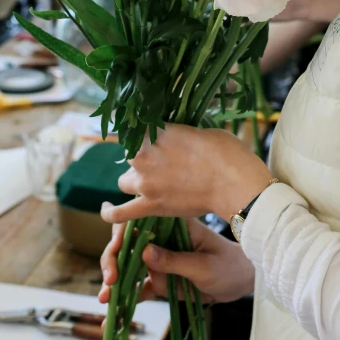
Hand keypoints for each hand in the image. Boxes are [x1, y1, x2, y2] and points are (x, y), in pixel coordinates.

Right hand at [99, 219, 254, 304]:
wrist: (240, 282)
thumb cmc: (228, 265)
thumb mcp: (204, 265)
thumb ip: (175, 261)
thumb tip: (144, 253)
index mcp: (174, 224)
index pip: (141, 220)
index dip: (124, 232)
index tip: (117, 248)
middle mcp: (161, 238)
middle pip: (128, 243)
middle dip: (114, 259)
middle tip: (110, 279)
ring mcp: (159, 259)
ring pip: (128, 266)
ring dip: (115, 281)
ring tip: (104, 297)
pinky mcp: (160, 278)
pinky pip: (139, 287)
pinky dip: (126, 298)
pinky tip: (113, 313)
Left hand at [101, 124, 270, 224]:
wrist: (233, 183)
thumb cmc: (225, 152)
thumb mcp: (202, 131)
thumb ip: (180, 134)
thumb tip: (177, 138)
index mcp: (156, 131)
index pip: (134, 127)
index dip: (140, 131)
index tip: (147, 134)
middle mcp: (143, 154)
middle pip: (130, 154)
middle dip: (142, 158)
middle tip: (162, 162)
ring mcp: (144, 181)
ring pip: (124, 180)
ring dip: (134, 180)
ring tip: (151, 183)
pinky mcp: (149, 205)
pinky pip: (119, 213)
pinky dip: (110, 212)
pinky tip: (107, 208)